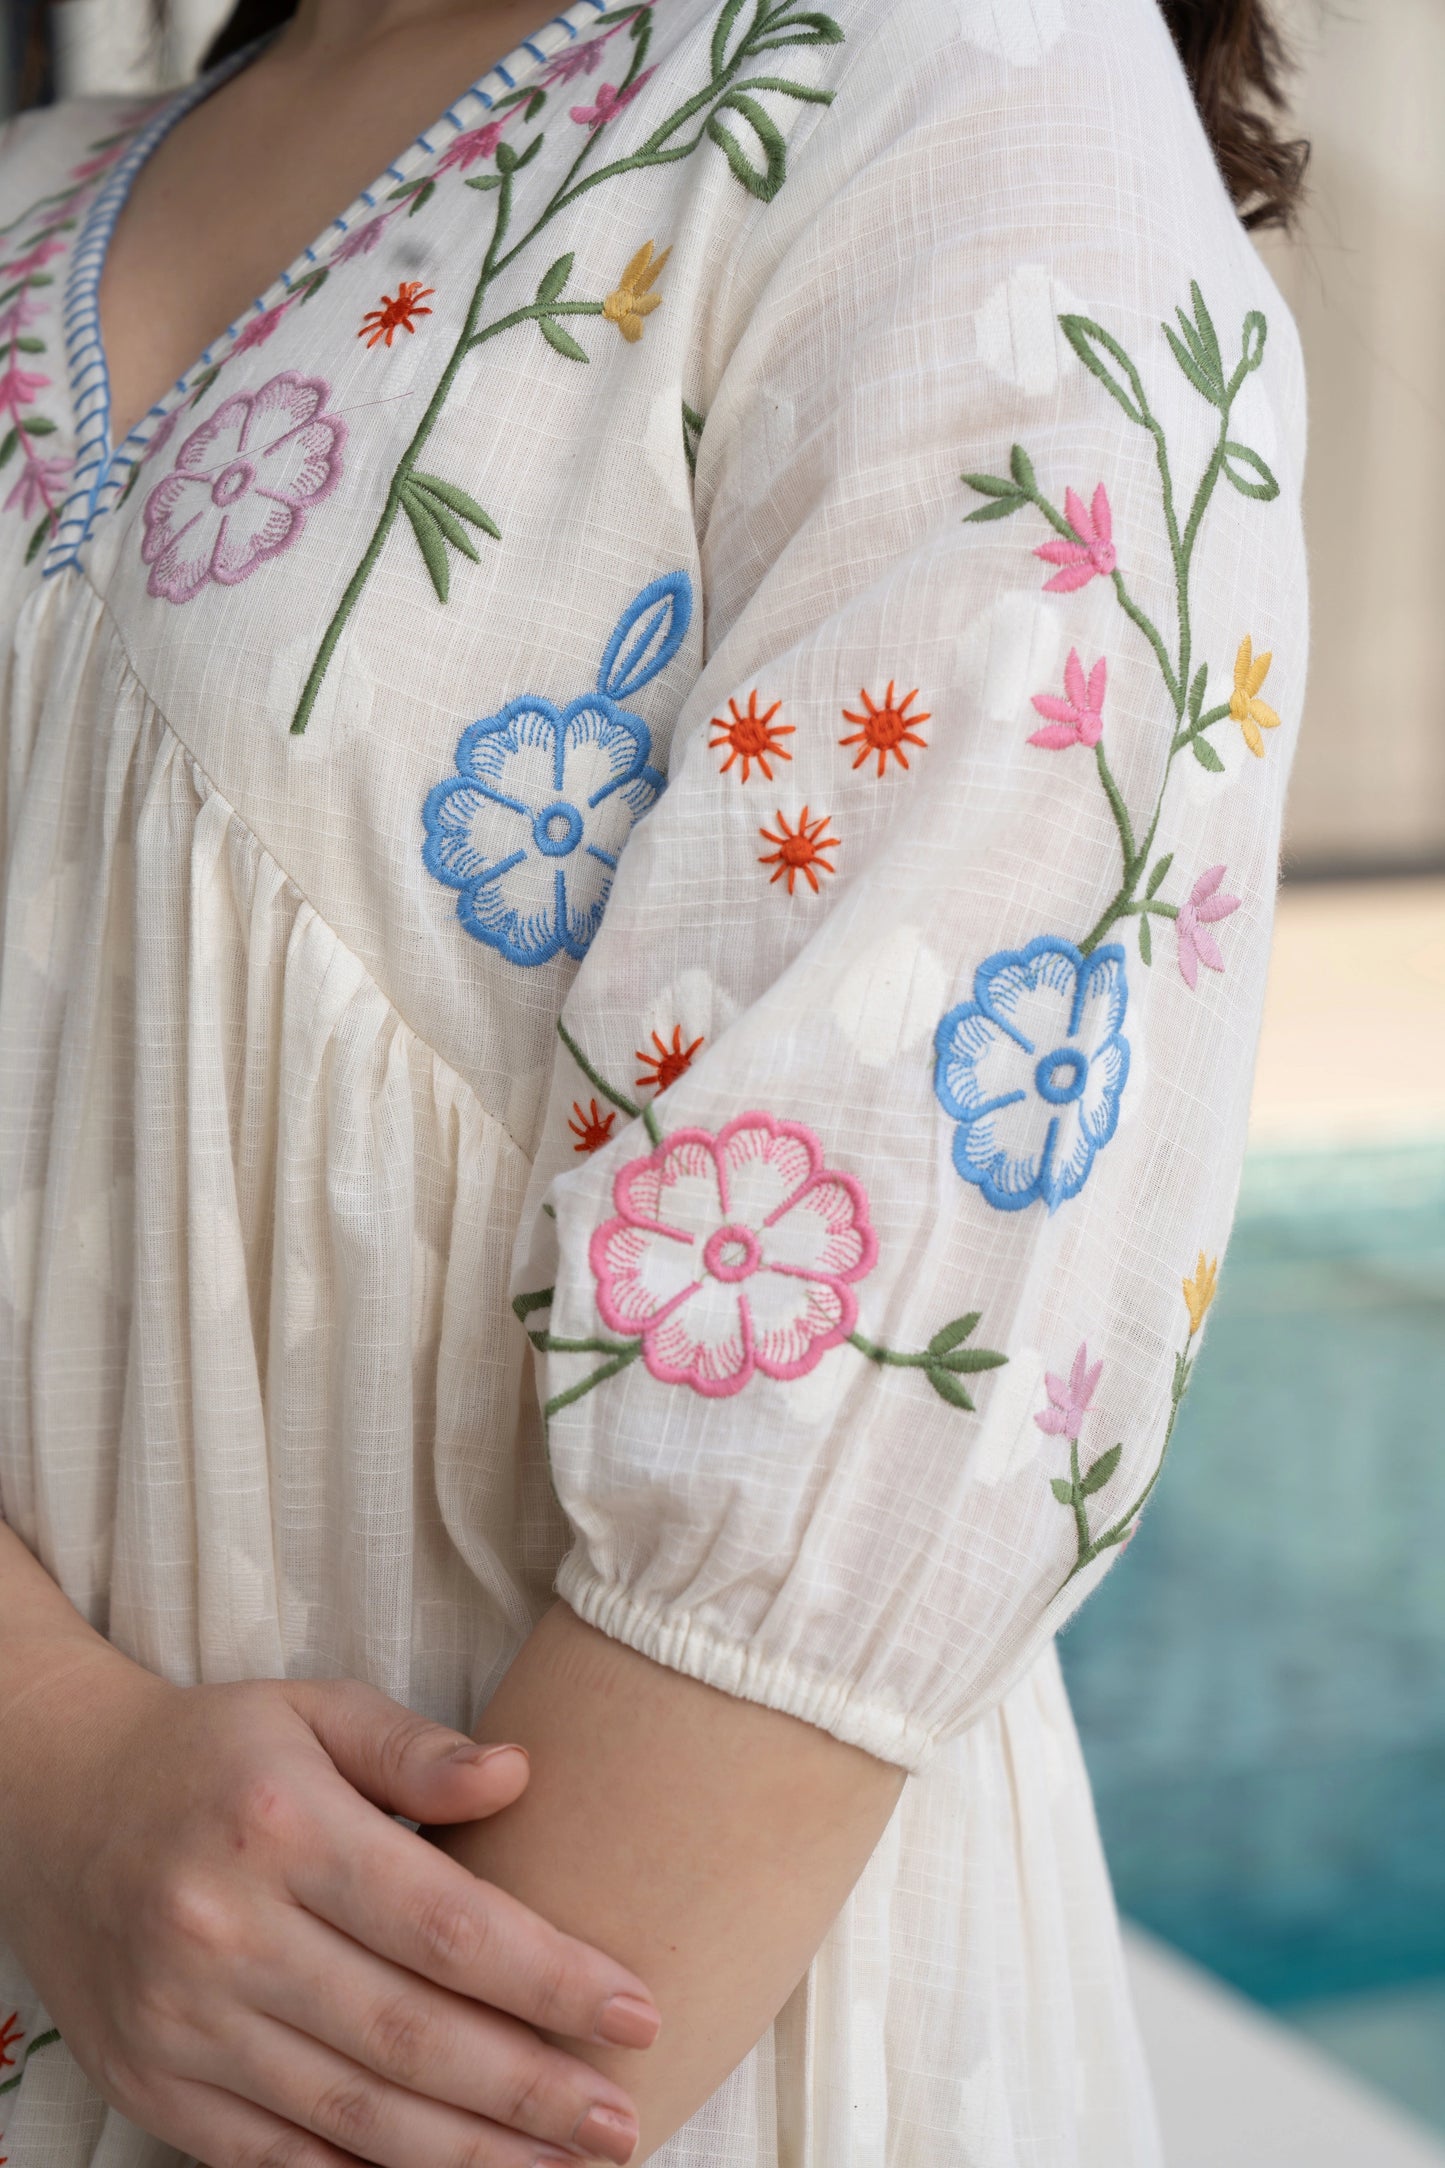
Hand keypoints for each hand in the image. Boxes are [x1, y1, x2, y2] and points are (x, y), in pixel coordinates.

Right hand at [0, 1652, 656, 2167]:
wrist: (54, 1802)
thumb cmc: (215, 1753)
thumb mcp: (314, 1710)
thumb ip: (416, 1748)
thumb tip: (518, 1777)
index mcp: (280, 1826)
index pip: (439, 1921)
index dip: (545, 1976)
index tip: (635, 2008)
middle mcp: (228, 1932)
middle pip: (407, 2033)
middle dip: (528, 2089)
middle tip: (621, 2122)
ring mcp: (186, 2022)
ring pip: (351, 2113)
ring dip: (468, 2156)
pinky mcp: (155, 2087)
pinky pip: (275, 2159)